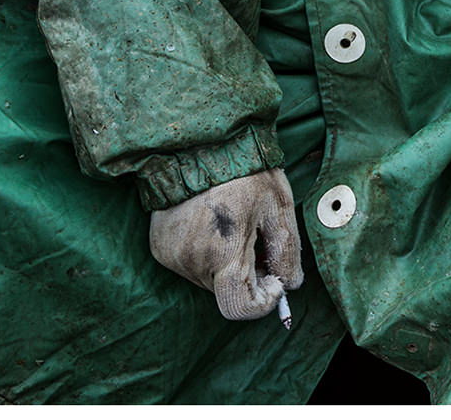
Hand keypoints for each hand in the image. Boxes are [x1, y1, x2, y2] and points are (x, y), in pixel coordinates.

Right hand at [148, 168, 305, 319]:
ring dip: (226, 264)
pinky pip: (190, 265)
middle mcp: (192, 262)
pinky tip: (213, 225)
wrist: (198, 143)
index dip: (263, 301)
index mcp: (223, 254)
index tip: (274, 279)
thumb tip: (291, 283)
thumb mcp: (278, 206)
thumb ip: (286, 251)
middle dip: (248, 275)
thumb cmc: (244, 171)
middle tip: (258, 239)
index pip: (239, 308)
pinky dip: (207, 255)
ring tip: (235, 225)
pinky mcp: (159, 248)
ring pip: (209, 280)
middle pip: (226, 293)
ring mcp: (171, 256)